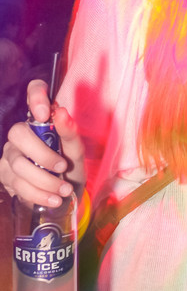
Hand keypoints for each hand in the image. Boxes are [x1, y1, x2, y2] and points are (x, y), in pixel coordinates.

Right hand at [0, 80, 84, 206]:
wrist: (65, 194)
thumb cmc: (71, 165)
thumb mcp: (76, 150)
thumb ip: (70, 132)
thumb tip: (61, 112)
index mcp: (42, 118)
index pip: (35, 91)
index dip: (36, 96)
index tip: (45, 112)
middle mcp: (21, 133)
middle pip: (18, 134)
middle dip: (43, 155)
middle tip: (63, 167)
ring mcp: (10, 153)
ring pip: (18, 164)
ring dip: (45, 180)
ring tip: (64, 190)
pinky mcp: (5, 175)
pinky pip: (17, 184)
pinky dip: (38, 194)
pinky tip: (53, 199)